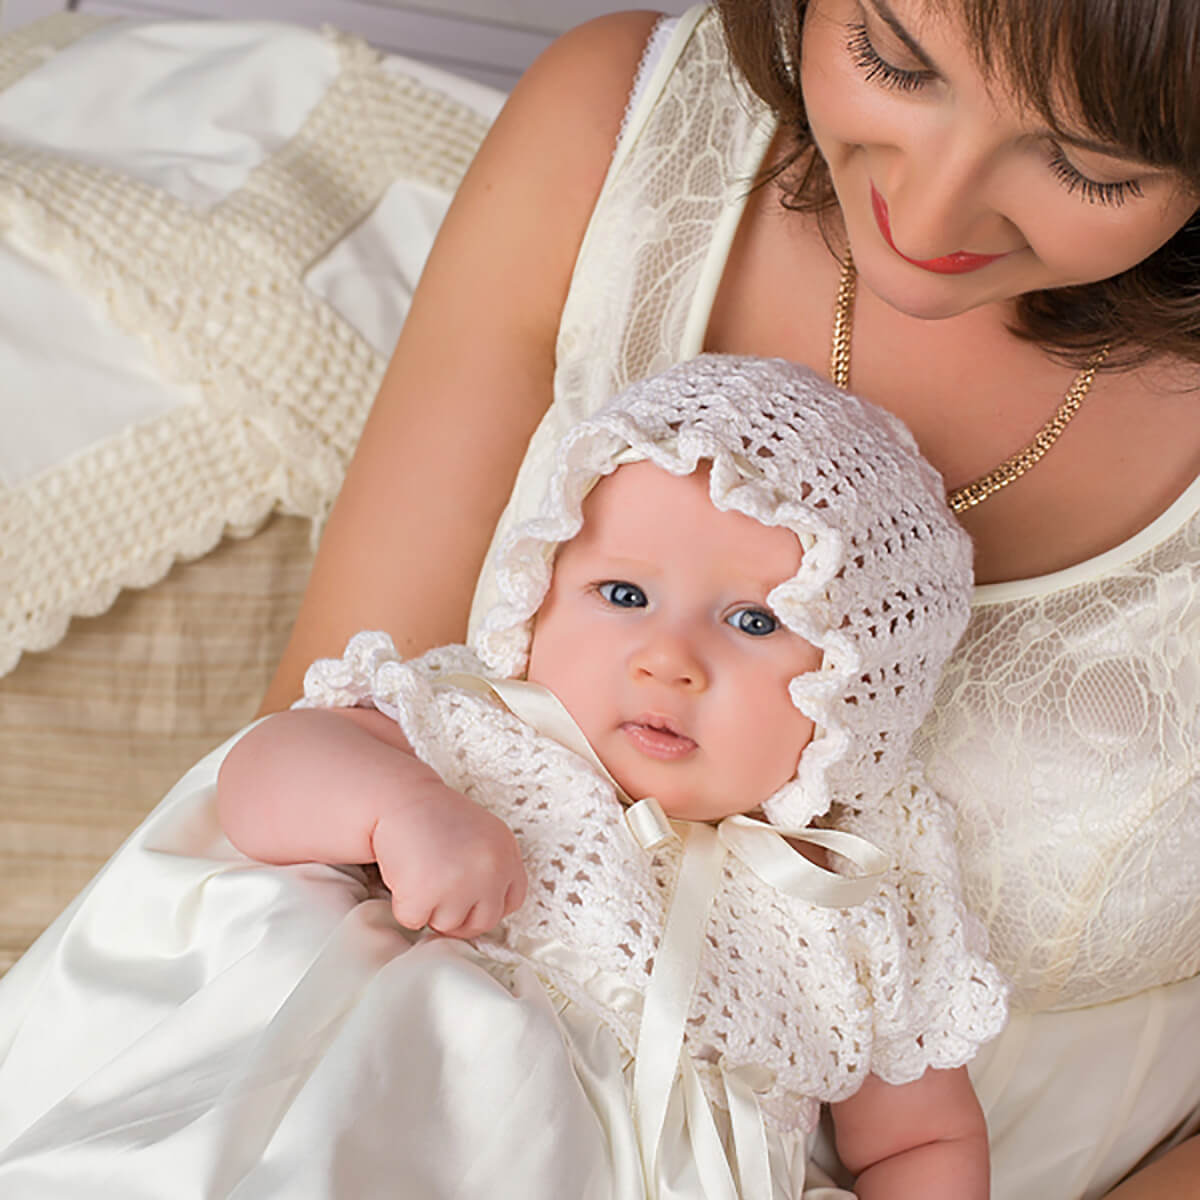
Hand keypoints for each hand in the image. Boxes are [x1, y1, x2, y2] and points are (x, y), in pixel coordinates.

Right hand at [371, 776, 527, 938]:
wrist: (398, 797)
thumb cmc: (433, 817)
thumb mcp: (479, 835)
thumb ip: (490, 868)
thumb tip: (482, 913)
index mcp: (505, 851)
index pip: (513, 900)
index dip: (488, 905)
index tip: (470, 901)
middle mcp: (491, 868)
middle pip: (483, 921)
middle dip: (459, 915)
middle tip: (438, 891)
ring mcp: (461, 882)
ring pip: (448, 925)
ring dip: (430, 909)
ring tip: (421, 872)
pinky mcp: (426, 892)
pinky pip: (414, 921)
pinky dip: (404, 907)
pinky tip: (405, 876)